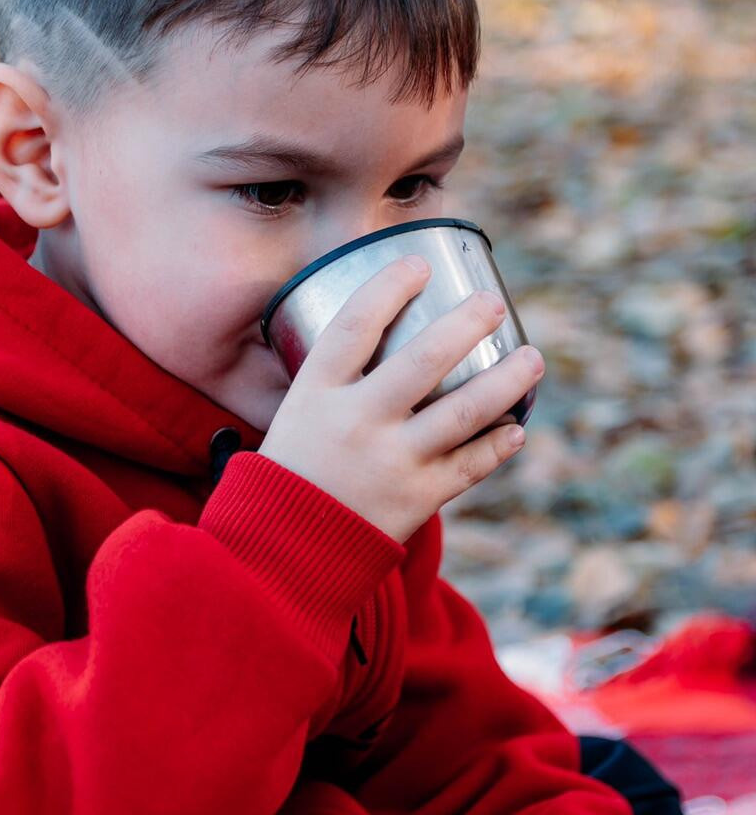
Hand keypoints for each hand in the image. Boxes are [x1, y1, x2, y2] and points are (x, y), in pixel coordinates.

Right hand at [258, 255, 544, 542]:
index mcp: (316, 393)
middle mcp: (356, 422)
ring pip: (464, 412)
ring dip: (507, 381)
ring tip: (532, 359)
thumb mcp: (295, 415)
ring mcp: (390, 462)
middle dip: (466, 324)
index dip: (389, 287)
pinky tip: (516, 429)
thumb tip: (381, 335)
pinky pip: (471, 466)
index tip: (418, 263)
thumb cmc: (293, 471)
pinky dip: (498, 446)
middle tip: (492, 304)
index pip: (355, 324)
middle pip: (423, 360)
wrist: (282, 551)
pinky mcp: (416, 500)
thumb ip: (337, 382)